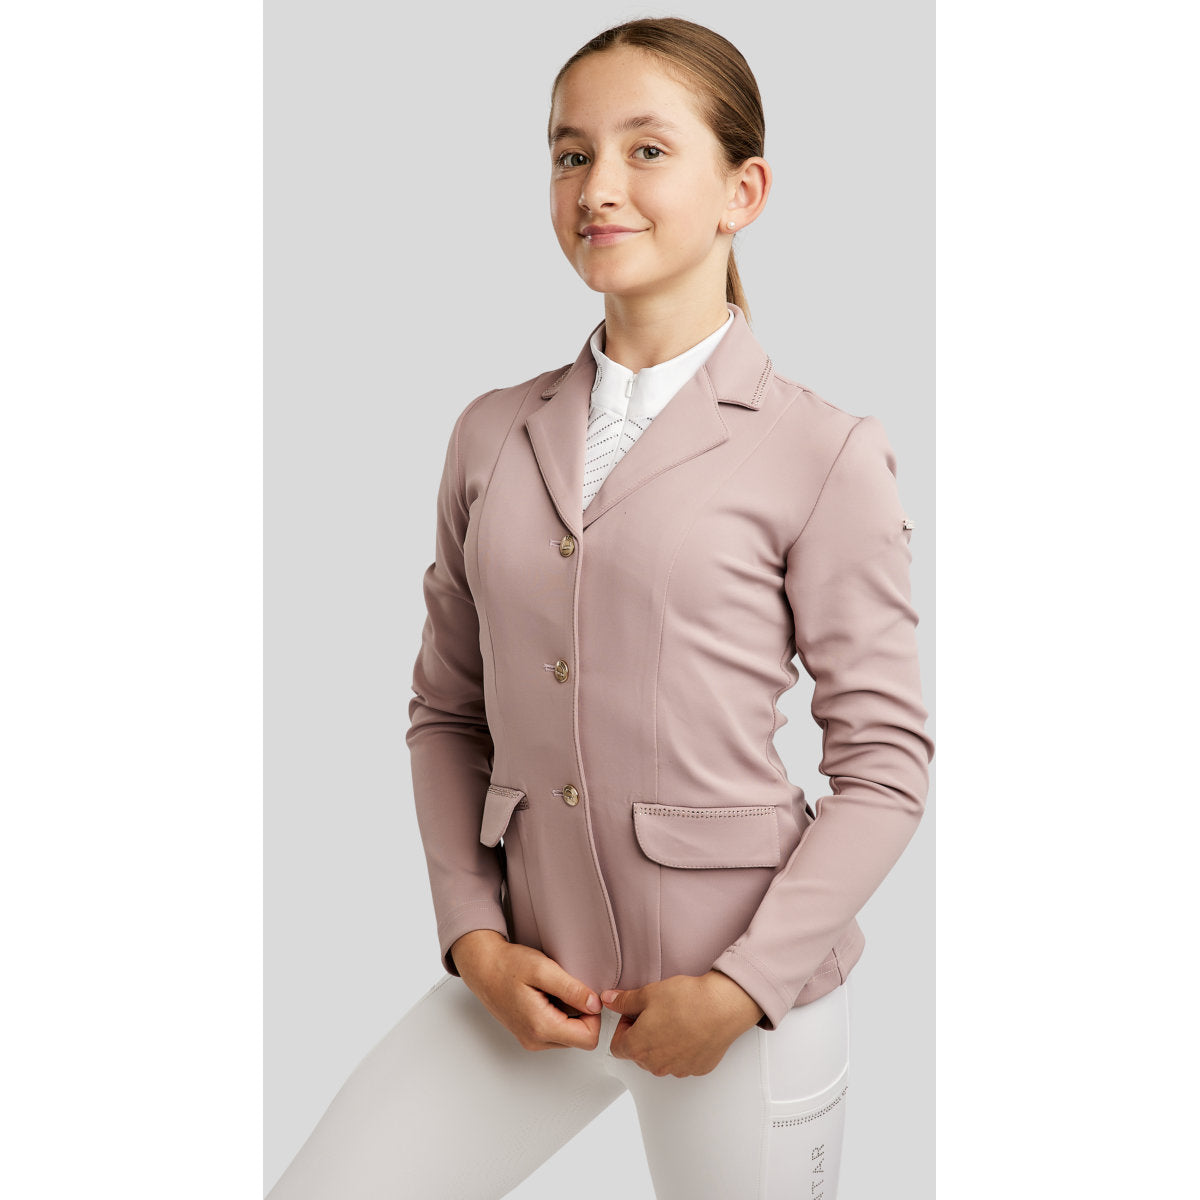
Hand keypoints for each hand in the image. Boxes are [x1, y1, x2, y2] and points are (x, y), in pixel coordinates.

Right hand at [451, 931, 603, 1051]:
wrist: (482, 966)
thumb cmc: (507, 965)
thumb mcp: (543, 969)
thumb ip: (572, 989)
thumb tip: (595, 1005)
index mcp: (541, 1027)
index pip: (589, 1039)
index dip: (595, 1016)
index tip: (585, 994)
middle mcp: (536, 1040)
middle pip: (580, 1038)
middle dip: (582, 1014)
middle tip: (567, 988)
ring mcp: (531, 1039)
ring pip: (569, 1036)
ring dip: (569, 1014)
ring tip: (553, 991)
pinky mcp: (529, 1034)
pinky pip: (556, 1031)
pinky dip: (558, 1014)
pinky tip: (546, 996)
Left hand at [600, 970, 765, 1077]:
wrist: (722, 1007)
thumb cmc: (686, 1000)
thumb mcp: (648, 993)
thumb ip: (624, 1000)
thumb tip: (609, 1000)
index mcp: (638, 1047)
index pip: (616, 1046)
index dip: (623, 1027)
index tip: (635, 1014)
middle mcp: (656, 1065)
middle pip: (639, 1053)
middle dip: (642, 1035)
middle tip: (656, 1013)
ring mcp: (677, 1069)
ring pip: (660, 1059)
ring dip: (662, 1043)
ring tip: (676, 1019)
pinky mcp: (696, 1069)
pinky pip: (681, 1061)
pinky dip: (682, 1048)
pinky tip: (690, 1029)